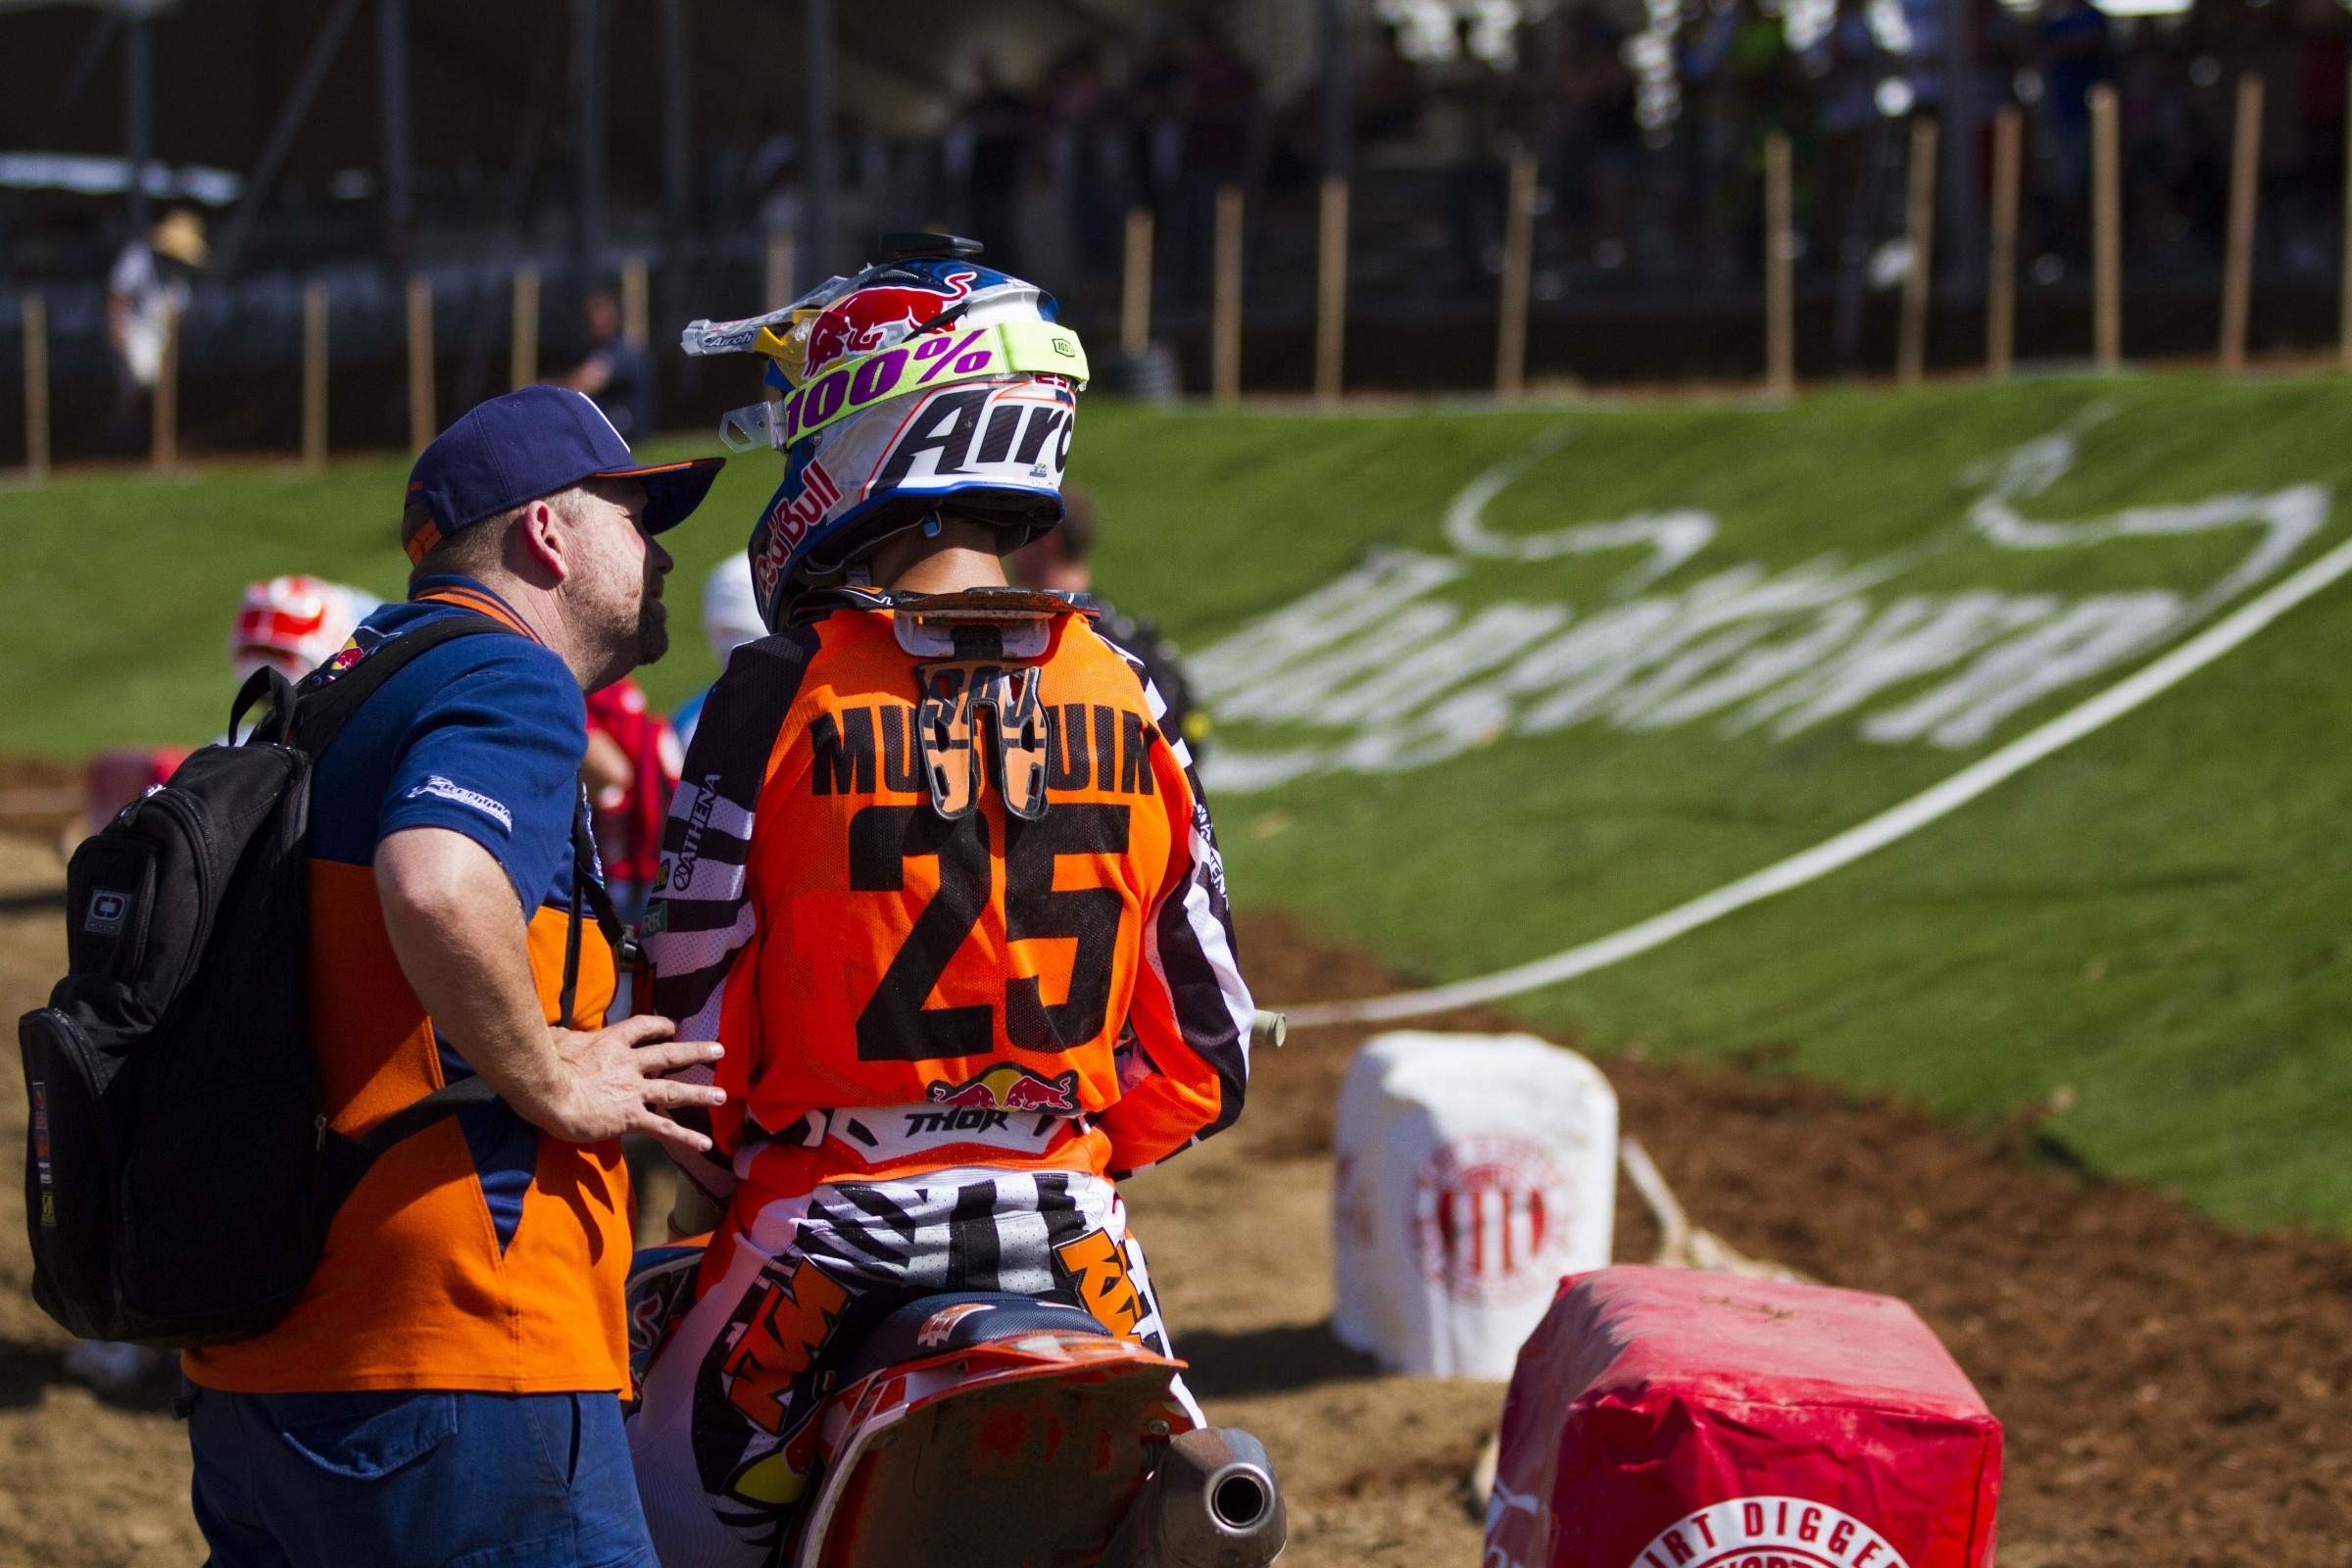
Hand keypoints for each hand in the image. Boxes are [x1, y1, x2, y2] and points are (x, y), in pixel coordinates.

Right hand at [538, 1014, 724, 1159]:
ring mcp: (633, 1091)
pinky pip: (663, 1128)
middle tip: (719, 1049)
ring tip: (722, 1095)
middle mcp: (629, 1064)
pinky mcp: (631, 1117)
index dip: (659, 1026)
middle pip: (669, 1055)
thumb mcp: (556, 1040)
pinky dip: (685, 1137)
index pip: (641, 1028)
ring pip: (674, 1091)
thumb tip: (552, 1032)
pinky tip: (704, 1143)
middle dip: (695, 1052)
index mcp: (610, 1043)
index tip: (672, 1026)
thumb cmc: (546, 1065)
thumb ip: (561, 1036)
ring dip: (700, 1093)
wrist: (548, 1091)